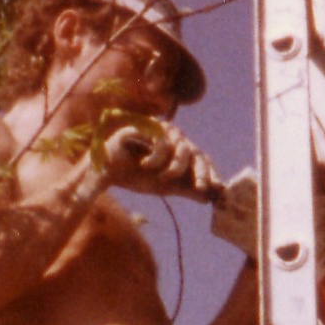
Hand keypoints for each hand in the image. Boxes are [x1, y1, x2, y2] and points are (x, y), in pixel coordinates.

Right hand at [101, 122, 221, 200]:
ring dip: (175, 165)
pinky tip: (145, 164)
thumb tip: (210, 198)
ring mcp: (159, 130)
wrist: (107, 174)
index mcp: (179, 152)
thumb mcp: (166, 186)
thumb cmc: (136, 177)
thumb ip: (187, 189)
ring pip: (181, 145)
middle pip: (195, 152)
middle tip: (200, 187)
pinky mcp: (144, 126)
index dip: (210, 172)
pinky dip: (156, 157)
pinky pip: (161, 140)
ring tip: (163, 177)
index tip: (217, 188)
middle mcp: (171, 139)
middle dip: (200, 171)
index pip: (200, 159)